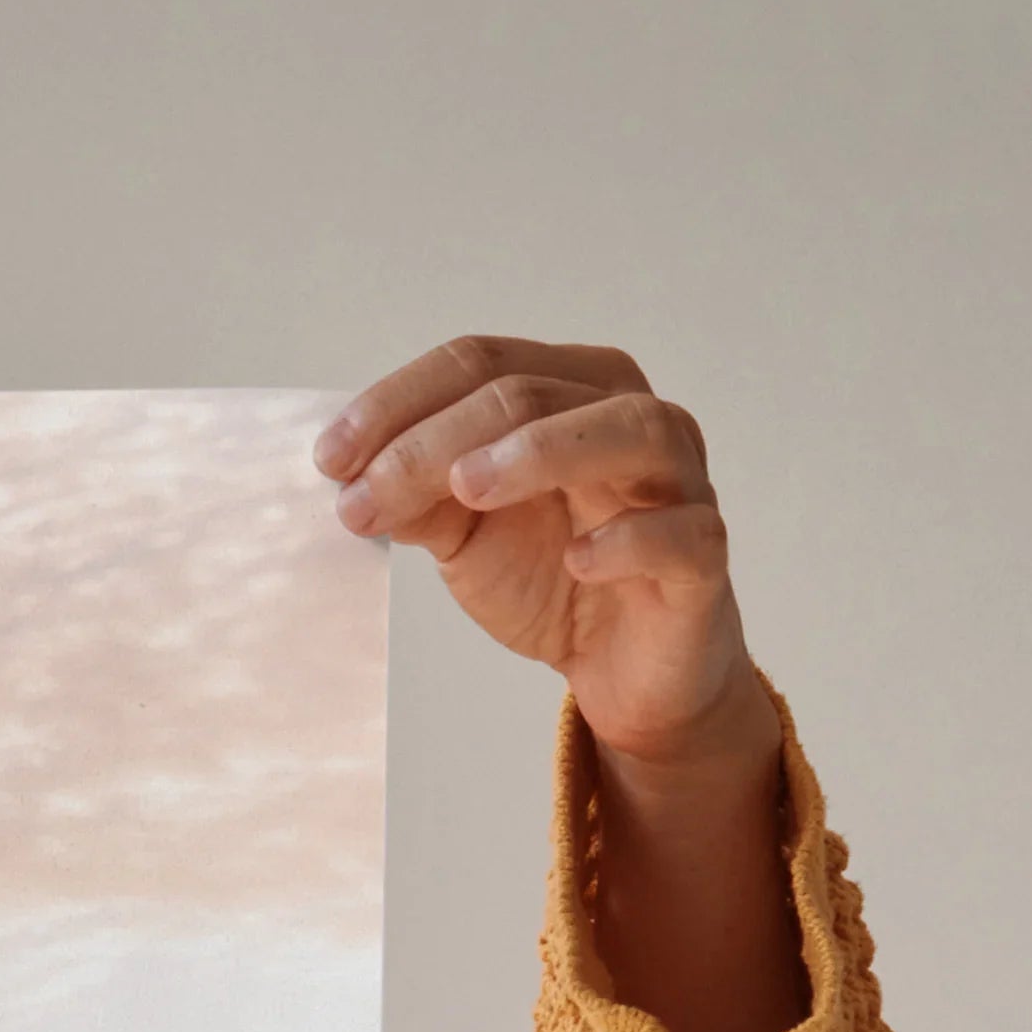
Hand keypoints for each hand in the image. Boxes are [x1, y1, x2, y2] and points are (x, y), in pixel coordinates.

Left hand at [320, 336, 804, 1031]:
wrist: (623, 669)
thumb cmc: (552, 577)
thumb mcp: (465, 534)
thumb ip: (419, 497)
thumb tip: (351, 475)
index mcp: (570, 391)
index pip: (480, 363)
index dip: (398, 403)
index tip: (329, 460)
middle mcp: (630, 417)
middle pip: (532, 393)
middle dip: (435, 442)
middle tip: (364, 496)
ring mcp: (678, 482)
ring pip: (626, 431)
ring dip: (540, 451)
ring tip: (466, 488)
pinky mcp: (702, 557)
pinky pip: (679, 532)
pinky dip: (628, 539)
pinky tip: (578, 558)